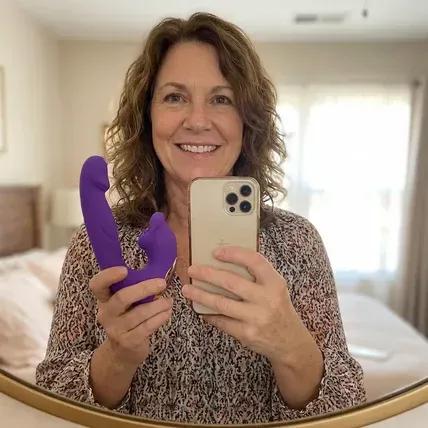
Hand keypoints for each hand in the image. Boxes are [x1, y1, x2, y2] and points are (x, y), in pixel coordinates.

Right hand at [89, 266, 172, 368]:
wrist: (123, 352)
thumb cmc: (128, 319)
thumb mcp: (125, 304)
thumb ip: (133, 289)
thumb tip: (158, 273)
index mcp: (104, 299)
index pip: (97, 284)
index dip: (108, 275)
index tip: (124, 270)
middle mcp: (106, 314)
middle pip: (122, 297)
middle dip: (144, 288)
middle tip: (162, 283)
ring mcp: (115, 329)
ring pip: (139, 313)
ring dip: (158, 305)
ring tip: (169, 301)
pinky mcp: (128, 341)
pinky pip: (147, 327)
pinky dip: (160, 318)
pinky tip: (167, 312)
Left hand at [182, 246, 310, 363]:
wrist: (290, 342)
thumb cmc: (278, 308)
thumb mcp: (276, 288)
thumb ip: (257, 276)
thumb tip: (224, 261)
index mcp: (275, 283)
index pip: (254, 261)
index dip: (234, 254)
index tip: (216, 252)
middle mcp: (267, 299)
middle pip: (231, 282)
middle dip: (207, 274)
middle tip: (192, 270)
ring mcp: (256, 318)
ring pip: (221, 303)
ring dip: (200, 295)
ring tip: (187, 289)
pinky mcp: (247, 334)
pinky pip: (221, 321)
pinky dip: (208, 314)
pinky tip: (201, 309)